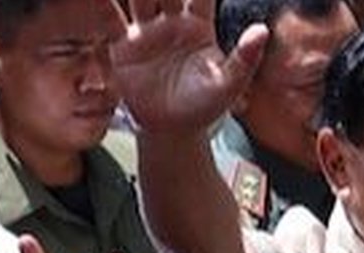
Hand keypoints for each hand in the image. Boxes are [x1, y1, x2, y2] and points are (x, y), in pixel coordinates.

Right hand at [104, 0, 268, 133]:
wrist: (172, 129)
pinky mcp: (123, 44)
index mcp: (198, 24)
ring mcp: (146, 30)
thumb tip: (263, 30)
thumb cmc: (204, 106)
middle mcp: (171, 20)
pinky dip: (105, 6)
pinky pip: (112, 19)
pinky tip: (100, 0)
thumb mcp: (228, 84)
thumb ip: (245, 57)